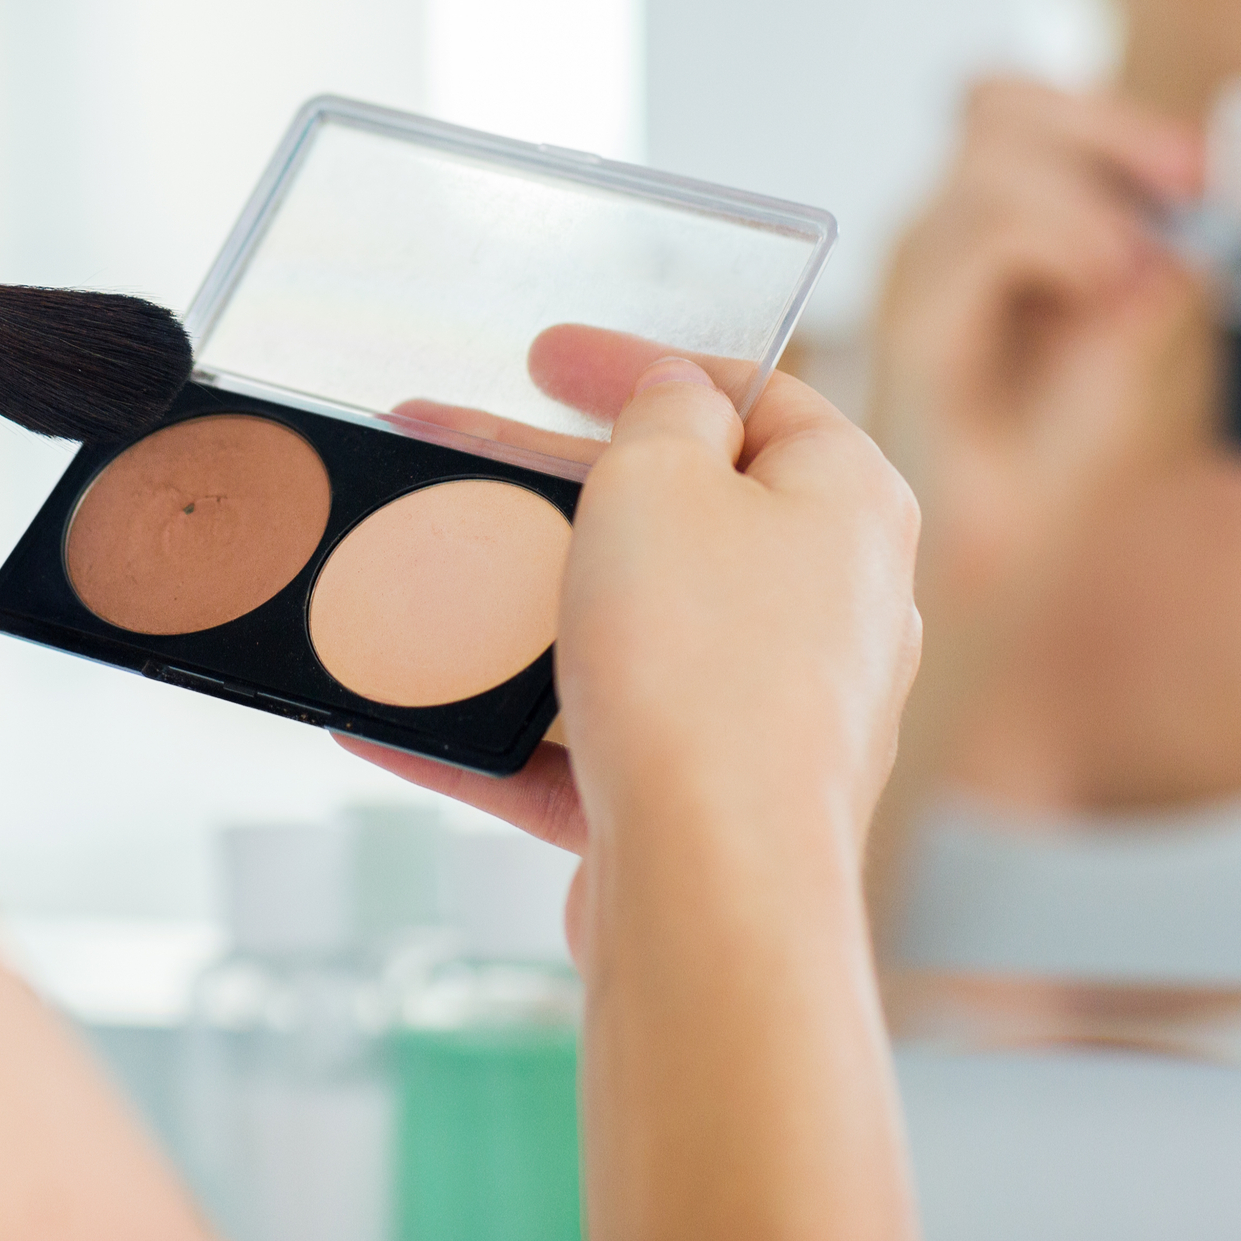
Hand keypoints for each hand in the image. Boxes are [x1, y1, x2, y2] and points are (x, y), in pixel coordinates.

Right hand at [348, 342, 922, 954]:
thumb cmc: (703, 666)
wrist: (714, 884)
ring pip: (626, 630)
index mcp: (847, 504)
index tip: (543, 356)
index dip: (641, 364)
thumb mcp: (661, 478)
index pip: (751, 396)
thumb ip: (662, 415)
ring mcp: (773, 710)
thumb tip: (679, 401)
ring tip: (408, 570)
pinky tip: (393, 720)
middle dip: (543, 478)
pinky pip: (591, 742)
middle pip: (673, 513)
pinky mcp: (710, 800)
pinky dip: (501, 726)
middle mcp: (829, 605)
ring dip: (514, 599)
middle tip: (444, 445)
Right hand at [868, 78, 1206, 619]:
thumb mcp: (1120, 338)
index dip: (1103, 114)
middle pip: (996, 102)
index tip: (1197, 166)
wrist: (991, 562)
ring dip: (1089, 191)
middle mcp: (931, 232)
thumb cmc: (1042, 459)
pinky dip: (1064, 238)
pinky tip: (1104, 290)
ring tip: (1135, 267)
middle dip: (1108, 130)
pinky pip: (986, 228)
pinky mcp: (912, 322)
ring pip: (990, 151)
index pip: (1009, 104)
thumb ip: (1146, 270)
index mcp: (974, 221)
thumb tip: (1192, 216)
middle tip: (1190, 184)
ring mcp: (913, 271)